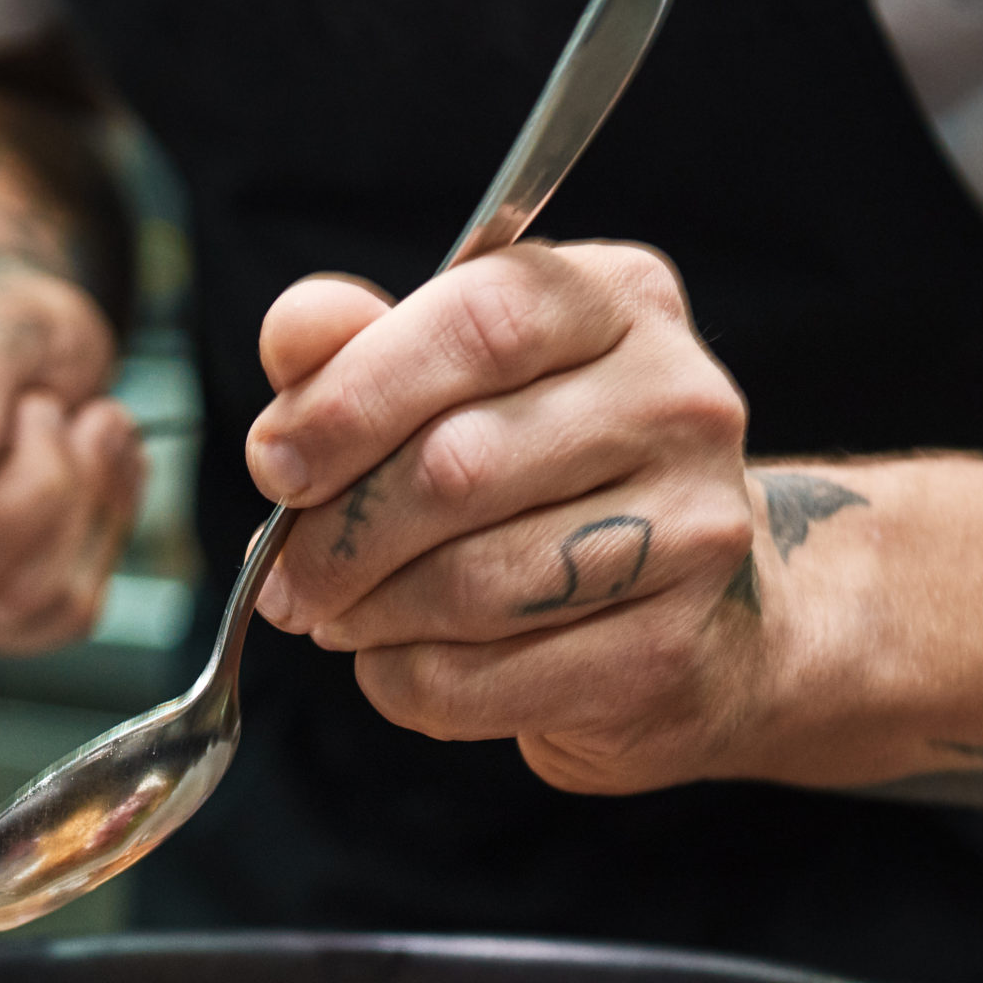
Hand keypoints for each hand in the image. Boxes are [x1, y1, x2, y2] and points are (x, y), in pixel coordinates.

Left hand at [245, 242, 770, 793]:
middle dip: (338, 532)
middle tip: (285, 574)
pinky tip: (397, 662)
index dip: (351, 398)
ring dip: (367, 612)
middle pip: (458, 465)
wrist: (707, 621)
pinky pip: (484, 679)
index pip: (478, 324)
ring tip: (336, 615)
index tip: (275, 463)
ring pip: (469, 581)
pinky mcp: (667, 655)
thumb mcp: (464, 386)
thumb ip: (367, 347)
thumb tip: (295, 332)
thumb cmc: (552, 482)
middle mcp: (677, 403)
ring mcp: (693, 532)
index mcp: (620, 303)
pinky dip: (406, 679)